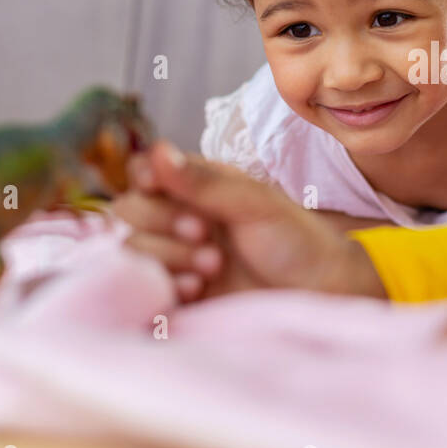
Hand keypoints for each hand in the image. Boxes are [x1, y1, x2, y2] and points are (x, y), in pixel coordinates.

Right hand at [114, 141, 386, 299]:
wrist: (319, 295)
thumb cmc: (296, 240)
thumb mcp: (255, 202)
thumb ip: (204, 182)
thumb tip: (160, 150)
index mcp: (194, 189)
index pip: (142, 174)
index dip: (145, 179)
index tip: (159, 186)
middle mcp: (176, 221)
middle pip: (127, 213)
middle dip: (161, 222)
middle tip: (203, 233)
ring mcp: (173, 260)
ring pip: (129, 251)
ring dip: (166, 256)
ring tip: (212, 265)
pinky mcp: (173, 297)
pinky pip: (140, 291)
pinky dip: (161, 286)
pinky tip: (196, 289)